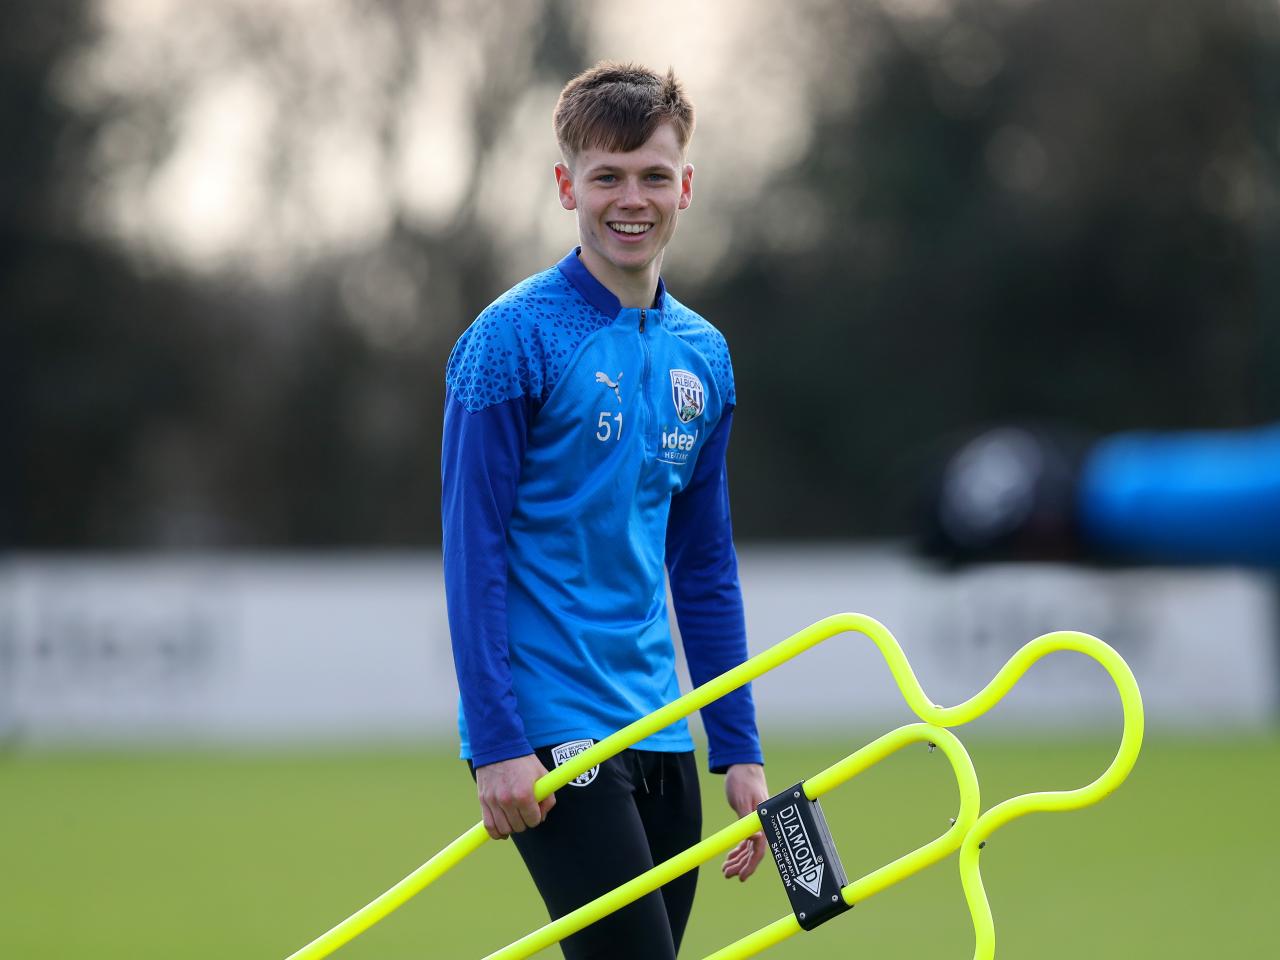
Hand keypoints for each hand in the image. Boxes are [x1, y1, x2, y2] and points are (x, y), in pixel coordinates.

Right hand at [475, 754, 554, 839]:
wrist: (499, 746)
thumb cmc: (523, 761)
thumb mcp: (542, 775)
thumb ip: (548, 797)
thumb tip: (542, 816)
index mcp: (524, 795)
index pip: (533, 820)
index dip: (537, 817)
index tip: (535, 811)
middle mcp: (508, 800)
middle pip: (519, 826)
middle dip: (525, 822)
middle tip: (525, 812)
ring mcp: (494, 801)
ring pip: (504, 829)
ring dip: (511, 827)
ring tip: (514, 819)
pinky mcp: (483, 800)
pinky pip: (489, 826)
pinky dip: (495, 832)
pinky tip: (501, 831)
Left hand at [722, 763, 768, 881]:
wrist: (743, 766)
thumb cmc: (743, 780)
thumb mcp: (741, 800)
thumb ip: (747, 821)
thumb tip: (756, 841)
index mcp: (763, 821)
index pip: (759, 849)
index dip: (751, 865)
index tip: (741, 877)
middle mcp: (763, 825)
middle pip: (754, 852)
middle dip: (741, 865)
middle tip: (726, 874)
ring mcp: (757, 824)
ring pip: (750, 848)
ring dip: (738, 859)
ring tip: (725, 870)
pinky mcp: (750, 820)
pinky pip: (746, 840)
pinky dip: (739, 849)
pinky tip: (730, 858)